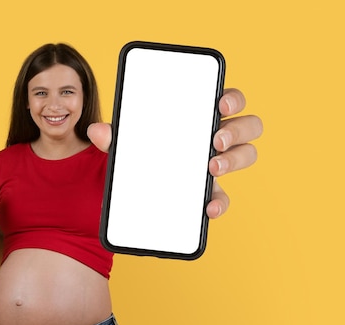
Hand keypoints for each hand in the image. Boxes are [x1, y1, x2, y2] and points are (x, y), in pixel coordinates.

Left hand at [87, 88, 262, 218]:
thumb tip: (96, 131)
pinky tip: (208, 208)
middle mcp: (215, 138)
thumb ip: (114, 137)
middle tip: (215, 139)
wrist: (136, 191)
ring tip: (211, 166)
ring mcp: (215, 165)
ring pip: (246, 155)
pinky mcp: (209, 193)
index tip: (220, 102)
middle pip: (248, 125)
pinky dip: (220, 203)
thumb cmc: (141, 154)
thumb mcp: (127, 144)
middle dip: (238, 129)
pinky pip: (224, 197)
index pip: (227, 99)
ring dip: (235, 159)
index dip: (232, 97)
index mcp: (198, 117)